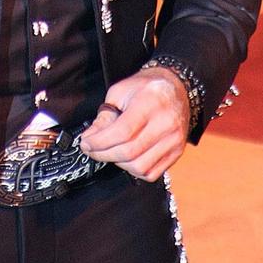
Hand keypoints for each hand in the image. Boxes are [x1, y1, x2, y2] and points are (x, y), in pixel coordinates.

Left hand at [79, 66, 190, 181]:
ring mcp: (174, 140)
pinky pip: (151, 173)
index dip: (100, 142)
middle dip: (103, 154)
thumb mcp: (120, 92)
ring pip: (139, 166)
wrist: (175, 89)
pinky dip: (133, 170)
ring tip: (110, 152)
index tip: (86, 143)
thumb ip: (105, 116)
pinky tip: (126, 158)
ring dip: (118, 163)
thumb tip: (90, 138)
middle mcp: (166, 123)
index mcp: (151, 102)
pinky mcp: (177, 153)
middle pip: (129, 152)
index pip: (123, 132)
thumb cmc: (146, 88)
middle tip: (91, 150)